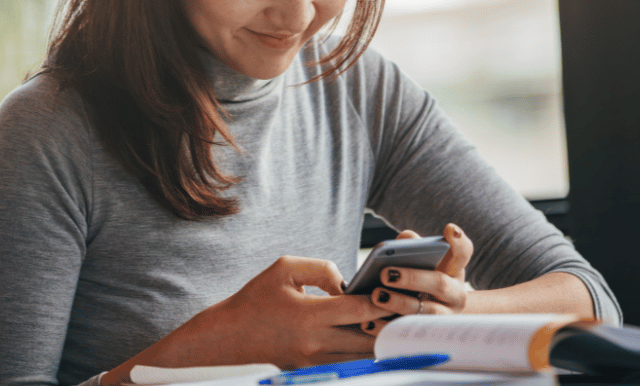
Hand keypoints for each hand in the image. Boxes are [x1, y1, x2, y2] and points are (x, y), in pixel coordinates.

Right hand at [105, 255, 393, 383]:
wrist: (227, 339)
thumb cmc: (255, 298)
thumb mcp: (284, 268)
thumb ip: (321, 268)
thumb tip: (348, 281)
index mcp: (309, 315)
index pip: (360, 310)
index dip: (385, 300)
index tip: (402, 291)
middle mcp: (315, 342)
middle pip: (368, 337)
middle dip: (390, 324)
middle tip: (412, 309)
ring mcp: (314, 361)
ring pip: (361, 354)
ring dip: (380, 340)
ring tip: (398, 323)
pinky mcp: (312, 370)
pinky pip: (347, 361)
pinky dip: (362, 351)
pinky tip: (373, 338)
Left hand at [362, 223, 473, 335]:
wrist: (429, 318)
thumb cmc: (420, 282)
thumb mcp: (421, 264)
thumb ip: (412, 246)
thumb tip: (403, 240)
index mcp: (454, 271)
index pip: (463, 253)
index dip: (459, 242)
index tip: (449, 229)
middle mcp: (455, 295)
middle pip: (439, 284)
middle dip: (412, 278)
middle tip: (386, 273)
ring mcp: (444, 318)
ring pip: (425, 312)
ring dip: (399, 304)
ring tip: (375, 295)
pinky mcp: (427, 337)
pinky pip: (407, 334)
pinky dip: (386, 328)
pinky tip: (367, 323)